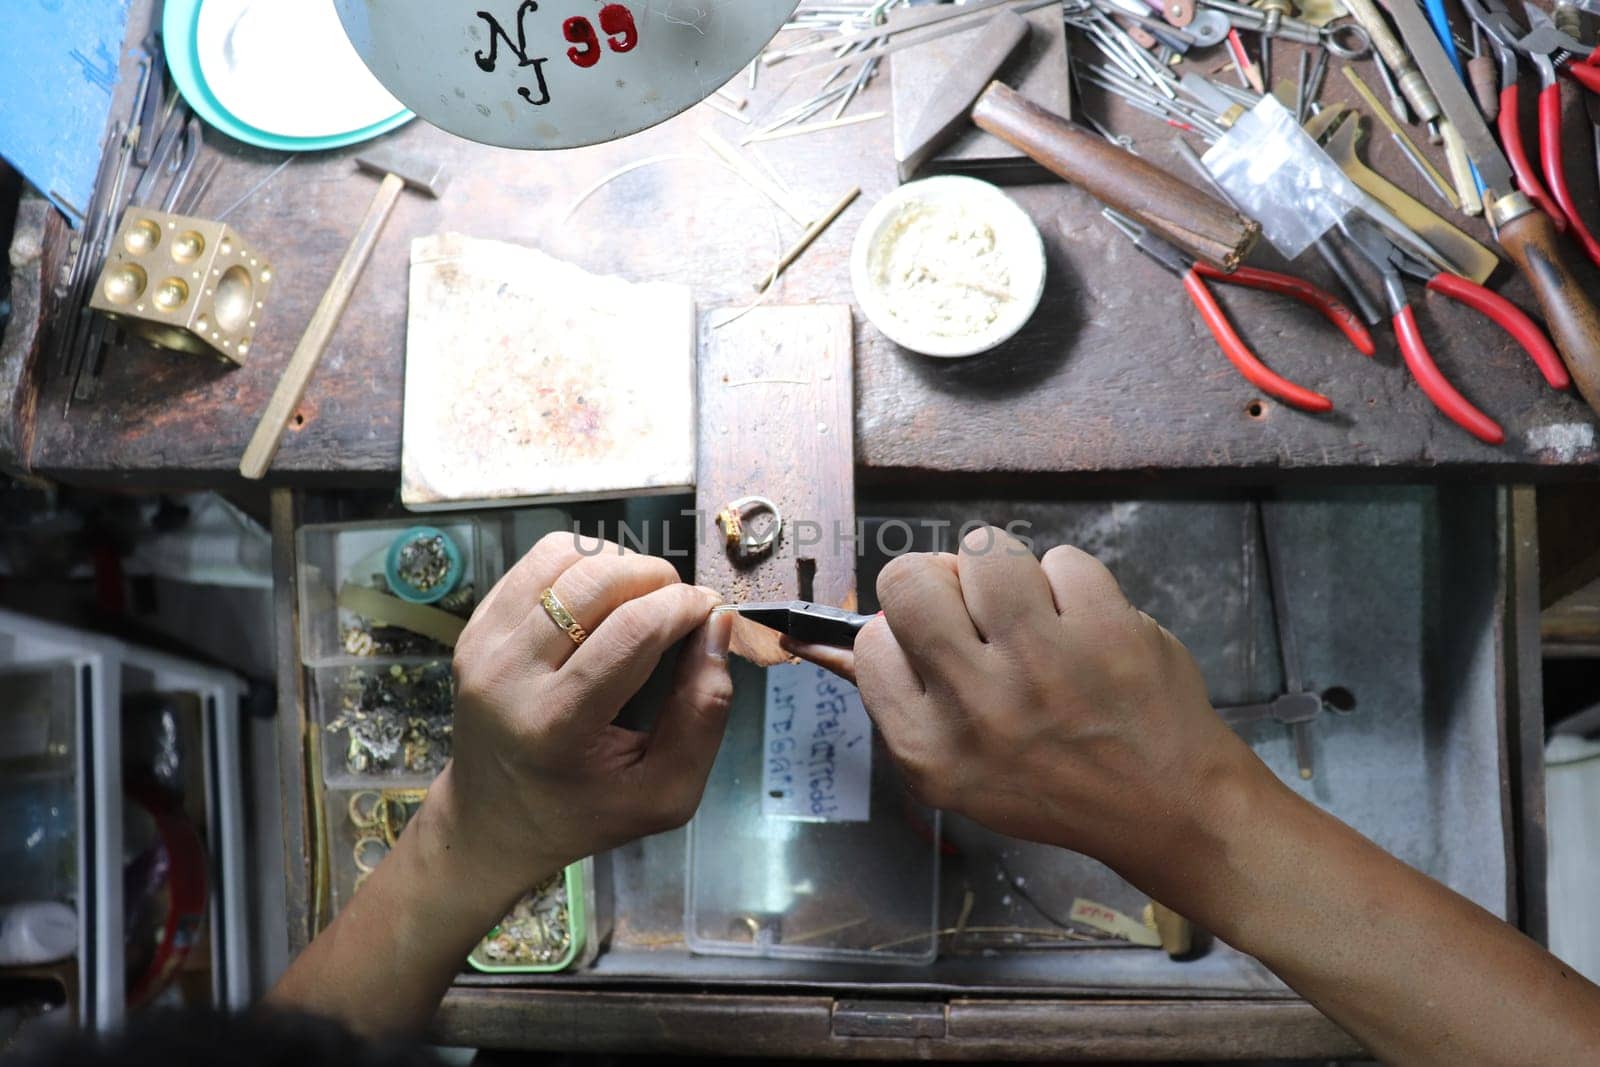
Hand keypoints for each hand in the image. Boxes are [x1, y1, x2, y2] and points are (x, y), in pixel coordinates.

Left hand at [421, 532, 733, 911]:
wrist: (494, 821)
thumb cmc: (588, 812)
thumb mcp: (666, 792)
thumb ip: (704, 714)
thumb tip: (719, 625)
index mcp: (556, 726)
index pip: (632, 630)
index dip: (685, 606)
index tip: (711, 614)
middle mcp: (508, 677)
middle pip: (596, 580)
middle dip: (657, 577)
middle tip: (679, 607)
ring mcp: (483, 646)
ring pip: (563, 556)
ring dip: (620, 564)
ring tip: (642, 600)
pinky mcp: (474, 627)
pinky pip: (537, 562)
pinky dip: (582, 564)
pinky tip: (602, 601)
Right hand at [784, 525, 1259, 896]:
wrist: (1166, 805)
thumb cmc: (1051, 783)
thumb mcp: (953, 768)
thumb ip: (891, 697)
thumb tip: (814, 637)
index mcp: (929, 748)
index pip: (871, 640)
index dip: (904, 633)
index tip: (942, 651)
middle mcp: (978, 705)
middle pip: (910, 580)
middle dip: (939, 581)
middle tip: (977, 612)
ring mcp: (1044, 663)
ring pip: (983, 550)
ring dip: (1007, 573)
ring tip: (1035, 615)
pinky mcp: (1106, 630)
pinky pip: (1061, 558)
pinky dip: (1073, 584)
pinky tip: (1086, 627)